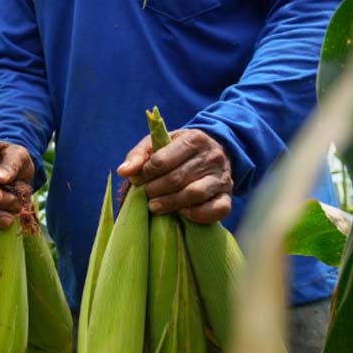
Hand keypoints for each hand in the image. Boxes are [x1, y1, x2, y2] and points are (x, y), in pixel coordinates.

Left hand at [116, 128, 231, 222]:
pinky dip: (197, 214)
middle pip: (177, 178)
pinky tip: (182, 213)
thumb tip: (124, 172)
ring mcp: (222, 177)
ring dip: (170, 203)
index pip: (162, 159)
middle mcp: (211, 156)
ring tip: (155, 206)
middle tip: (145, 195)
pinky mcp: (228, 196)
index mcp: (194, 138)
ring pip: (195, 194)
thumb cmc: (179, 149)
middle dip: (155, 189)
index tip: (138, 179)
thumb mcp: (159, 143)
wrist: (215, 151)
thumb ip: (139, 155)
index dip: (146, 173)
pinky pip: (217, 210)